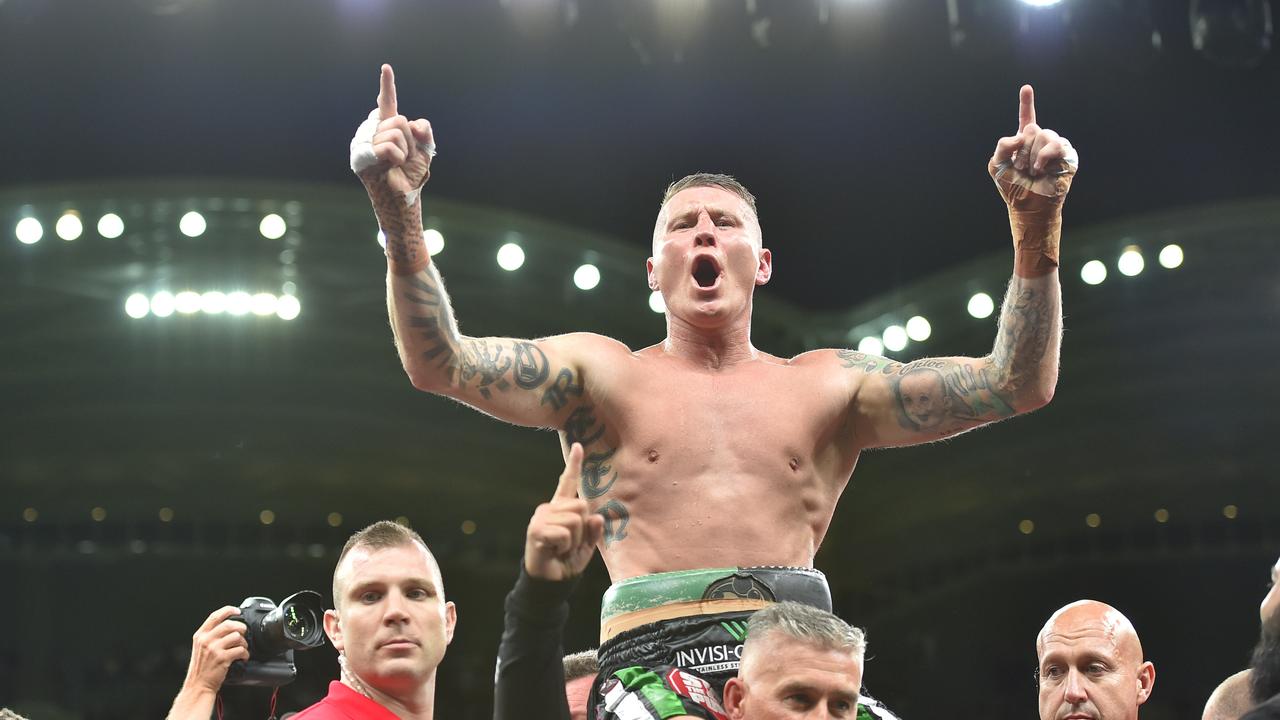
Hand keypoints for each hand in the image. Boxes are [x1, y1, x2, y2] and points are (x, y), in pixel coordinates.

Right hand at [181, 606, 249, 694]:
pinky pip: (240, 650)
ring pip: (237, 636)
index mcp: (200, 635)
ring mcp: (214, 649)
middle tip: (243, 634)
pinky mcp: (222, 658)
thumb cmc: (201, 668)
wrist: (198, 685)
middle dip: (241, 628)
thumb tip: (229, 625)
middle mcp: (206, 640)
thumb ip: (210, 635)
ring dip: (244, 643)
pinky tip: (243, 657)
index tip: (238, 611)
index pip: (215, 616)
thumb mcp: (200, 647)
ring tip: (242, 648)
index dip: (228, 610)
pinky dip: (245, 653)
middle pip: (229, 624)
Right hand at [356, 64, 435, 194]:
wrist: (405, 197)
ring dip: (404, 151)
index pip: (388, 102)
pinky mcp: (361, 156)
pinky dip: (398, 158)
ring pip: (395, 132)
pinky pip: (390, 147)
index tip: (386, 68)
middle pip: (398, 119)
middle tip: (402, 158)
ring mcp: (363, 143)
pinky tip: (391, 167)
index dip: (387, 85)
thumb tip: (413, 123)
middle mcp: (372, 131)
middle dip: (409, 141)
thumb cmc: (411, 174)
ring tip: (395, 164)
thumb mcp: (425, 148)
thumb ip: (424, 131)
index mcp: (386, 127)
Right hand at [524, 443, 604, 581]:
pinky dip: (565, 547)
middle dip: (583, 529)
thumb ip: (593, 529)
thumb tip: (596, 516)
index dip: (574, 464)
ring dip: (574, 540)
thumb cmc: (568, 561)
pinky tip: (555, 551)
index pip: (568, 483)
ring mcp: (541, 517)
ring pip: (575, 520)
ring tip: (562, 549)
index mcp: (561, 508)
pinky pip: (564, 534)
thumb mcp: (587, 544)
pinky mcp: (536, 530)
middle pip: (581, 506)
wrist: (551, 582)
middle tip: (570, 544)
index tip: (578, 445)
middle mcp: (549, 508)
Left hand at [989, 85, 1077, 200]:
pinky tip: (1039, 169)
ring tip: (1032, 171)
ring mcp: (1054, 146)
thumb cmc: (1012, 186)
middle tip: (1021, 168)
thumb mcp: (997, 165)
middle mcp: (1041, 140)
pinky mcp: (1066, 155)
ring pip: (1043, 135)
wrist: (1027, 206)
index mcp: (1024, 141)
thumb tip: (1020, 135)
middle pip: (1031, 129)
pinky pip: (1055, 145)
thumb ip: (1002, 146)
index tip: (1026, 88)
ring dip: (1032, 156)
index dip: (1027, 103)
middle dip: (1022, 151)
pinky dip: (1044, 157)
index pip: (1026, 118)